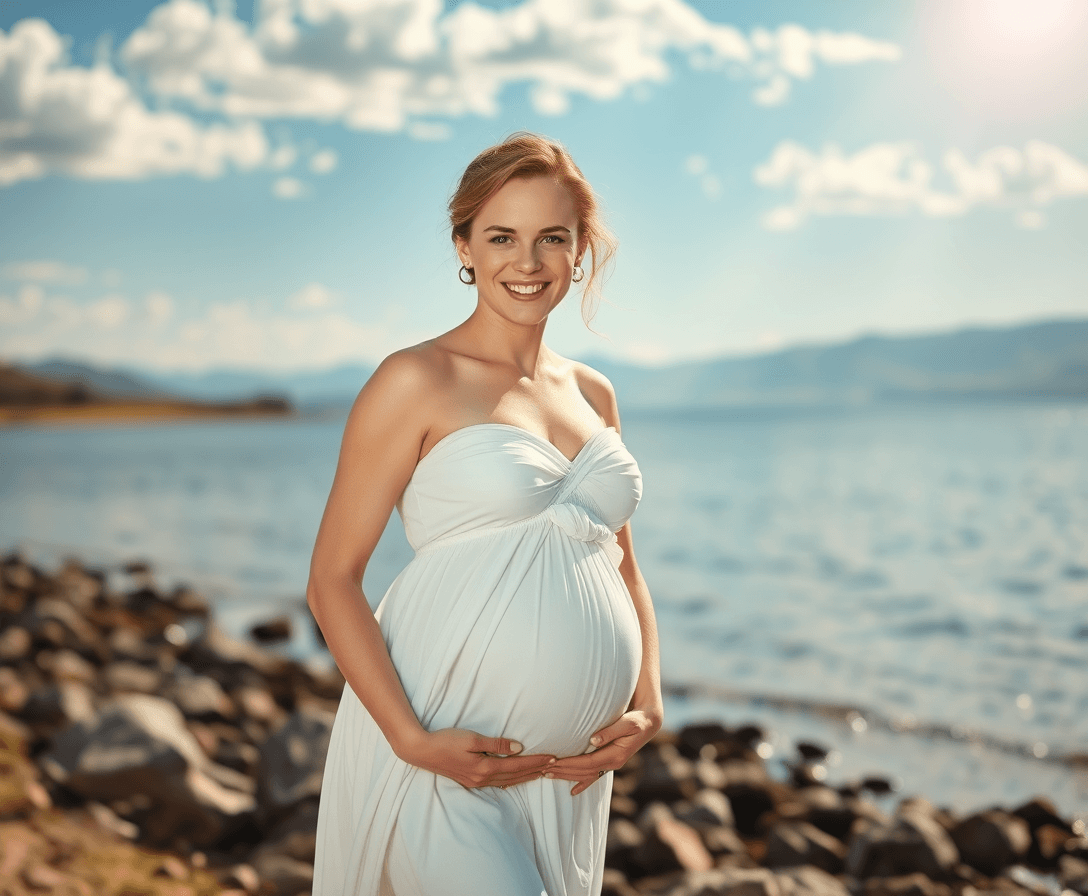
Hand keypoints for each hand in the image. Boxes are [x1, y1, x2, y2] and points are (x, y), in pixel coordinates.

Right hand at [399, 728, 555, 789]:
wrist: (421, 750)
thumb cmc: (446, 740)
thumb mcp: (473, 738)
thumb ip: (497, 744)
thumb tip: (519, 748)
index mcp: (485, 768)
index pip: (518, 766)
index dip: (537, 761)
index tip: (553, 758)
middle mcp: (483, 778)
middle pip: (515, 776)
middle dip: (535, 771)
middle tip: (554, 767)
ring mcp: (475, 782)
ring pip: (507, 781)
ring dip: (524, 777)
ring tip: (540, 773)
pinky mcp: (469, 780)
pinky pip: (496, 783)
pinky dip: (510, 780)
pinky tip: (513, 779)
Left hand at [545, 709, 660, 795]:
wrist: (648, 723)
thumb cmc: (637, 720)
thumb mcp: (628, 723)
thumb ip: (611, 730)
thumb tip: (594, 740)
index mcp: (615, 755)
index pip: (587, 763)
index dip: (569, 763)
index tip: (552, 761)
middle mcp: (613, 763)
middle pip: (583, 771)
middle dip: (563, 771)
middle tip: (543, 770)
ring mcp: (611, 764)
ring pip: (586, 775)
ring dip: (567, 776)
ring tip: (548, 775)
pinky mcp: (610, 761)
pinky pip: (594, 775)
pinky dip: (582, 783)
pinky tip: (573, 791)